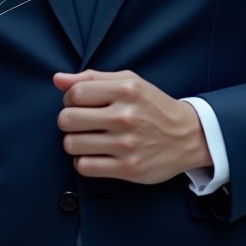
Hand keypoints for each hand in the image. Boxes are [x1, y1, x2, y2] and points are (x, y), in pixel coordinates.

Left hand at [54, 70, 211, 184]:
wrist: (188, 135)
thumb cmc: (153, 106)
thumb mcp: (128, 81)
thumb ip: (92, 77)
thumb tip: (57, 79)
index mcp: (126, 90)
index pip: (75, 93)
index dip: (69, 99)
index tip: (78, 104)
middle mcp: (126, 116)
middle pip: (68, 119)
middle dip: (68, 121)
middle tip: (80, 122)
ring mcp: (127, 144)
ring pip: (72, 144)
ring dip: (74, 142)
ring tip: (87, 139)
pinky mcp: (128, 168)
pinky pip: (85, 167)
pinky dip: (83, 161)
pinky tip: (94, 154)